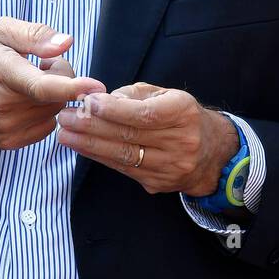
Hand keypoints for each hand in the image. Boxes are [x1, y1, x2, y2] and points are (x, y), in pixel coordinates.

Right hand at [0, 17, 105, 150]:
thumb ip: (34, 34)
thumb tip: (65, 43)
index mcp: (1, 70)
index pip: (40, 85)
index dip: (71, 86)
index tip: (95, 86)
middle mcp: (3, 103)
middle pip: (56, 95)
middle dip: (59, 77)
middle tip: (40, 64)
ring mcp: (5, 126)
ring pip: (54, 111)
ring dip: (52, 96)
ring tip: (27, 83)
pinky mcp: (9, 141)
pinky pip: (46, 126)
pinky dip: (44, 112)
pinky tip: (24, 101)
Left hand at [55, 82, 239, 195]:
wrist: (213, 153)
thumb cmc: (182, 117)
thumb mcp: (166, 95)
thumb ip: (134, 95)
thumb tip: (102, 100)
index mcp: (183, 113)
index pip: (144, 114)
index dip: (114, 110)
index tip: (87, 103)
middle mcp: (180, 142)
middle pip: (129, 136)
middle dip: (92, 127)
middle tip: (66, 117)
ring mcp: (171, 167)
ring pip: (124, 156)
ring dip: (89, 146)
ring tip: (65, 135)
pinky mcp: (159, 184)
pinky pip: (124, 170)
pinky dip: (100, 158)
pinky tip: (82, 148)